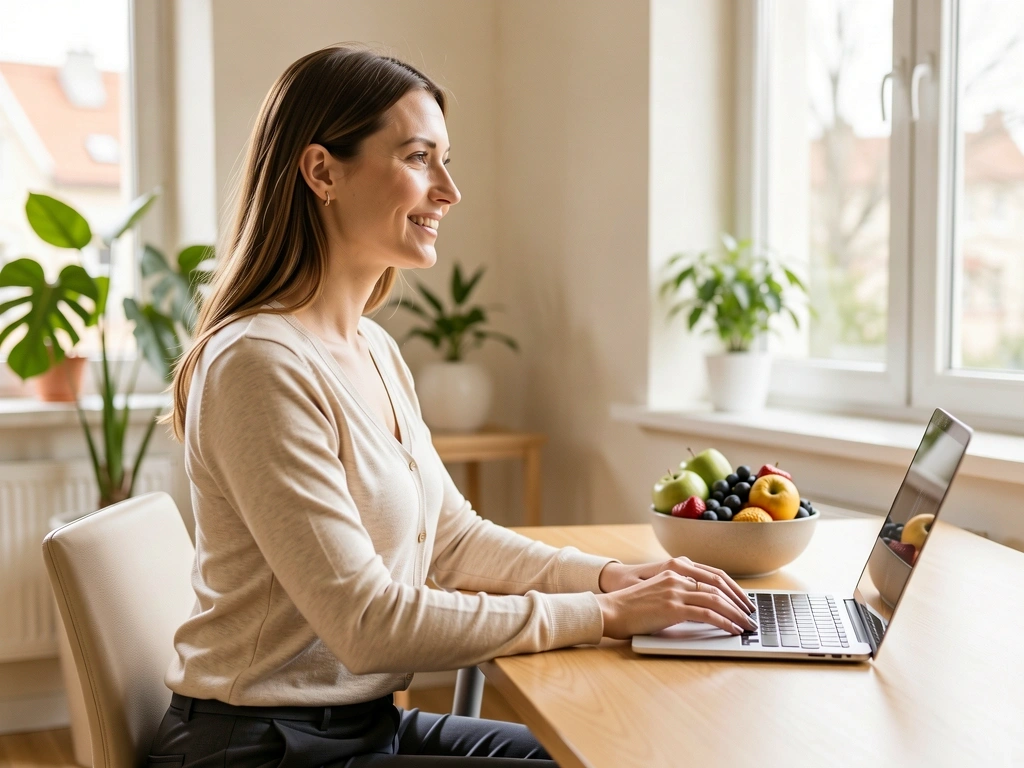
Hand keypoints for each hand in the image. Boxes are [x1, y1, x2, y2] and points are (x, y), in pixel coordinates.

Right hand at [599, 559, 754, 613]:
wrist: (610, 610)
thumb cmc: (631, 607)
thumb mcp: (657, 593)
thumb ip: (678, 594)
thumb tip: (702, 608)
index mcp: (674, 571)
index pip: (712, 575)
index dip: (732, 588)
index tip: (743, 600)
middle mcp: (677, 577)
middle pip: (718, 586)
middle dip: (739, 601)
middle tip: (751, 614)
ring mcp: (675, 591)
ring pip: (716, 600)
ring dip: (736, 614)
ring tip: (747, 625)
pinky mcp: (672, 608)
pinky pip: (707, 614)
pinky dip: (724, 622)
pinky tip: (732, 630)